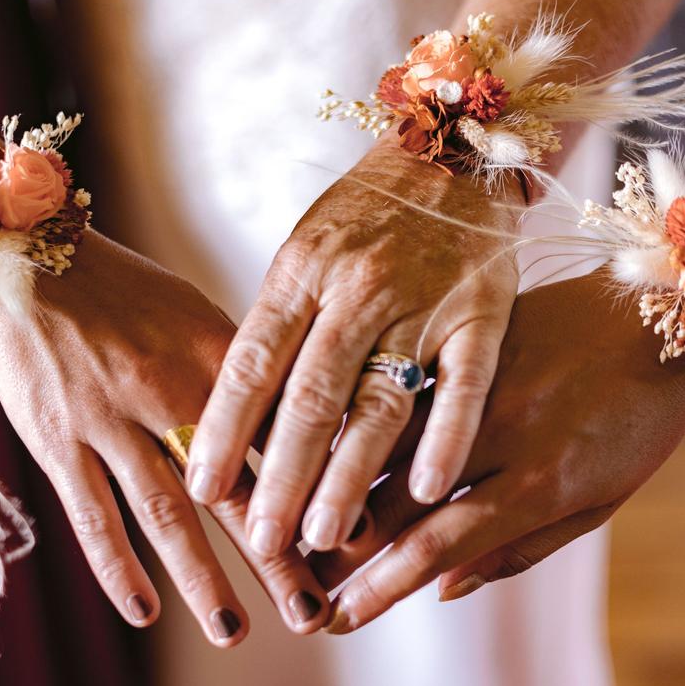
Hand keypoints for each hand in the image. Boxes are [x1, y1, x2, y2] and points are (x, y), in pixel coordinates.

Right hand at [0, 233, 329, 644]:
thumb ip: (245, 376)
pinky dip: (116, 566)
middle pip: (234, 489)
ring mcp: (109, 419)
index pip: (280, 436)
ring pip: (165, 513)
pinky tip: (143, 611)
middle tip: (314, 613)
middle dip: (276, 557)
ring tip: (235, 631)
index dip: (319, 490)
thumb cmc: (123, 289)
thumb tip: (298, 426)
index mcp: (218, 358)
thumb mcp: (198, 314)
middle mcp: (169, 390)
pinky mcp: (56, 440)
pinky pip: (91, 514)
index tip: (358, 542)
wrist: (22, 258)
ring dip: (203, 579)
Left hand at [187, 141, 521, 558]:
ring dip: (350, 473)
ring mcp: (423, 301)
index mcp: (302, 269)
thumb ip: (283, 326)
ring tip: (324, 536)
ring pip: (380, 400)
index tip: (200, 489)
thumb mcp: (306, 249)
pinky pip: (466, 383)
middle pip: (310, 395)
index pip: (253, 362)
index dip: (223, 429)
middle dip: (280, 475)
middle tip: (259, 541)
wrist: (454, 144)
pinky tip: (430, 490)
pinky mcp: (484, 312)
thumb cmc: (367, 212)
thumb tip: (240, 417)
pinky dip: (448, 437)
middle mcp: (357, 287)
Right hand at [311, 274, 684, 631]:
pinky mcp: (470, 343)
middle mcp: (499, 437)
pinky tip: (320, 440)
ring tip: (290, 515)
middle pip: (395, 499)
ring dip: (331, 482)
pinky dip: (358, 420)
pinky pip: (400, 388)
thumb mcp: (600, 500)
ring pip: (383, 438)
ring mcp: (479, 384)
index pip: (437, 545)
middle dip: (338, 546)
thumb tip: (444, 590)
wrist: (670, 314)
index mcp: (537, 484)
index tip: (338, 618)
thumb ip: (520, 549)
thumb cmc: (641, 420)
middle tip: (294, 577)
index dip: (382, 586)